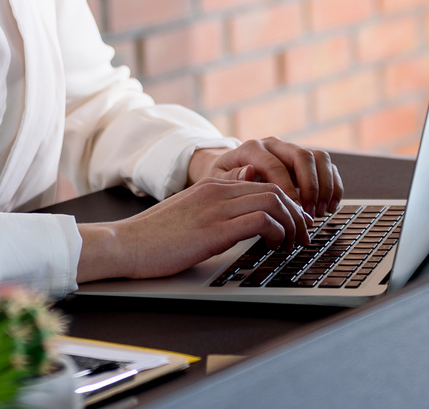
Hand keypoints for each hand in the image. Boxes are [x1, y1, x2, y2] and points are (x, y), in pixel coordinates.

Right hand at [75, 178, 310, 282]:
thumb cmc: (155, 235)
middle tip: (303, 236)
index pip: (265, 184)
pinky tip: (275, 246)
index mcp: (212, 186)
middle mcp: (217, 191)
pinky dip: (277, 232)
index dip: (288, 204)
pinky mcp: (214, 231)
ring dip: (292, 224)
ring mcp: (216, 209)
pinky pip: (260, 221)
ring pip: (274, 202)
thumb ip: (218, 198)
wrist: (125, 244)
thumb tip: (248, 183)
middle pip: (275, 190)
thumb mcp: (191, 210)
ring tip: (293, 244)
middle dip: (297, 214)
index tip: (296, 224)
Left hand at [187, 138, 343, 217]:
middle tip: (310, 211)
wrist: (226, 168)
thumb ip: (231, 177)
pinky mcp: (304, 160)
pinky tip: (329, 205)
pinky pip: (327, 166)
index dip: (287, 189)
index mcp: (252, 148)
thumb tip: (249, 172)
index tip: (293, 209)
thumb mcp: (217, 179)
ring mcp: (291, 150)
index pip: (275, 165)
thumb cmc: (222, 178)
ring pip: (319, 157)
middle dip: (311, 186)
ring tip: (321, 210)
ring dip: (325, 185)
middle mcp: (275, 145)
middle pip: (303, 156)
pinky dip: (333, 185)